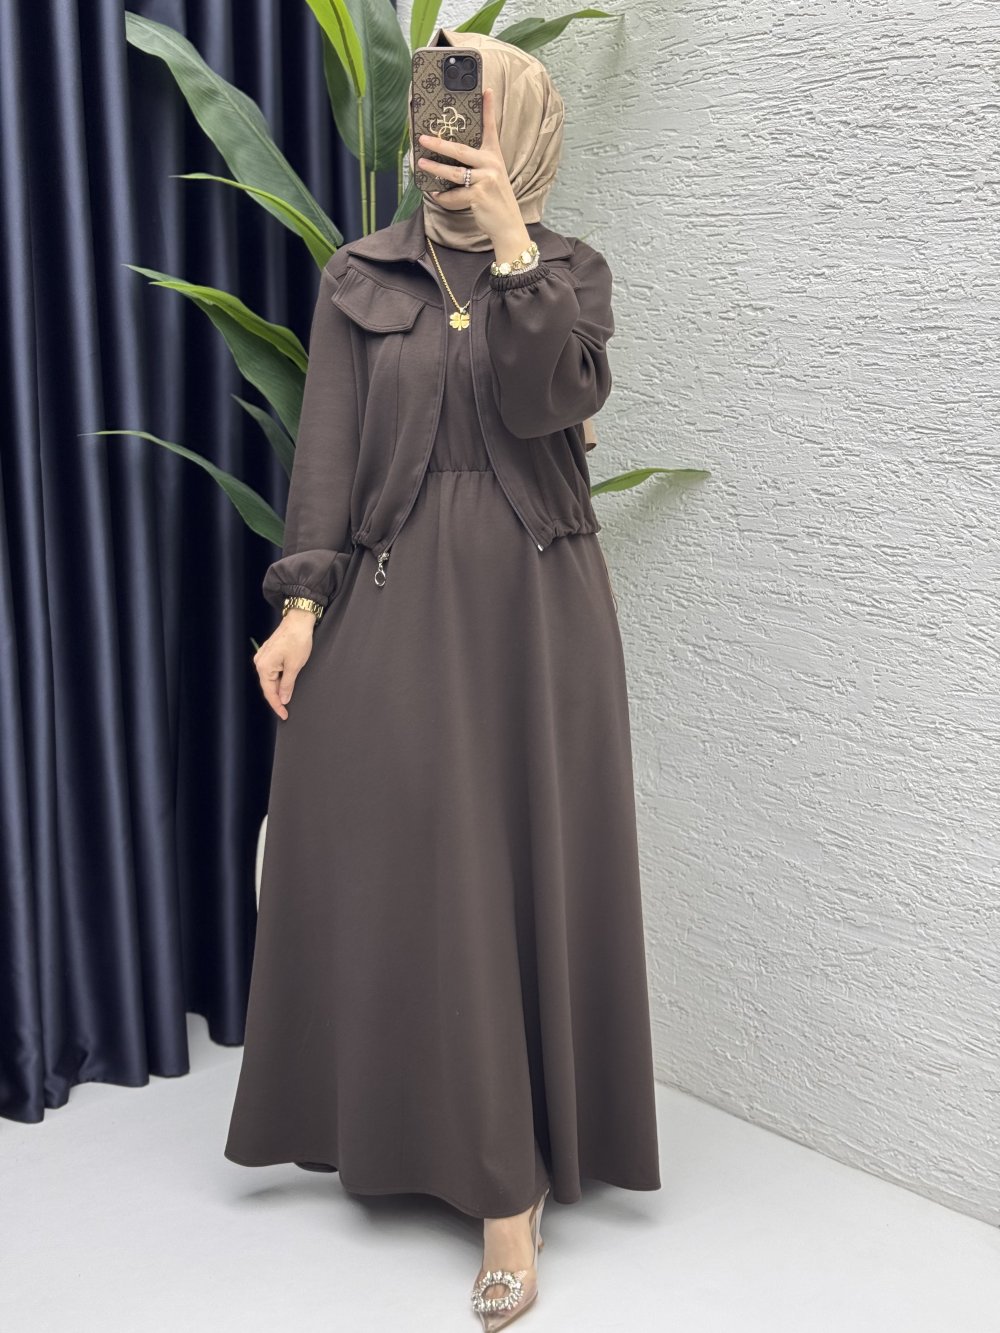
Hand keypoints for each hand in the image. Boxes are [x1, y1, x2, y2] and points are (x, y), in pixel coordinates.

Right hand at [253, 612, 315, 719]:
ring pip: (271, 678)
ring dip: (280, 687)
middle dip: (278, 697)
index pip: (270, 692)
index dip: (277, 706)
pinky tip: (287, 682)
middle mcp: (260, 662)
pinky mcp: (269, 653)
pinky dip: (280, 678)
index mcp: (264, 666)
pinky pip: (272, 670)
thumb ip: (288, 685)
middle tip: (288, 710)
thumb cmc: (297, 640)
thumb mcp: (295, 666)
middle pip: (269, 686)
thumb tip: (283, 699)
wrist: (299, 620)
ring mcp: (263, 657)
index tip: (284, 715)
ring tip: (290, 695)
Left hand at [416, 86, 530, 258]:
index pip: (491, 128)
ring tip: (421, 164)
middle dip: (439, 143)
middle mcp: (491, 164)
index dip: (488, 108)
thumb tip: (449, 160)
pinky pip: (454, 195)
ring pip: (453, 172)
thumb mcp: (492, 177)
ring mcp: (486, 180)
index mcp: (494, 156)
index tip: (486, 90)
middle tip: (422, 138)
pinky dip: (443, 197)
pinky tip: (435, 194)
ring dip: (434, 169)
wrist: (508, 224)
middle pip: (460, 149)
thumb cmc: (496, 200)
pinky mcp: (479, 195)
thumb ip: (477, 165)